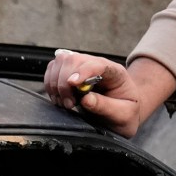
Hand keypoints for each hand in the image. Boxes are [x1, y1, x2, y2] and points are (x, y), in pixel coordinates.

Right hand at [43, 51, 175, 138]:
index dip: (83, 71)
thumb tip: (86, 99)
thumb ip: (106, 107)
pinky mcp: (69, 71)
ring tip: (67, 103)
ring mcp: (82, 66)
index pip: (97, 64)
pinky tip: (60, 98)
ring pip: (59, 62)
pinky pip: (52, 69)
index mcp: (115, 72)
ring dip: (56, 84)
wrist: (121, 111)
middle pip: (73, 61)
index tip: (73, 84)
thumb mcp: (123, 115)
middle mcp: (96, 64)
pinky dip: (50, 84)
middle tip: (70, 105)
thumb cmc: (125, 112)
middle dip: (65, 84)